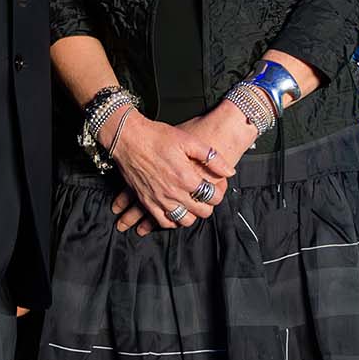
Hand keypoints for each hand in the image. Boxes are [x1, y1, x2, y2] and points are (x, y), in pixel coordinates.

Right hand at [109, 110, 233, 230]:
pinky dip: (172, 220)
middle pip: (201, 212)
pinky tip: (176, 210)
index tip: (216, 186)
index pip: (213, 197)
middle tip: (206, 195)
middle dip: (208, 205)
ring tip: (192, 203)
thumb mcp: (188, 140)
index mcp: (186, 178)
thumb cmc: (157, 137)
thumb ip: (211, 157)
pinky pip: (163, 222)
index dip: (219, 193)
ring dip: (192, 214)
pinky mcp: (146, 202)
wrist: (129, 138)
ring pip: (184, 221)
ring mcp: (159, 200)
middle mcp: (173, 193)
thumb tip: (230, 171)